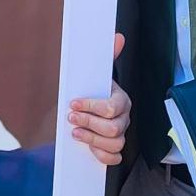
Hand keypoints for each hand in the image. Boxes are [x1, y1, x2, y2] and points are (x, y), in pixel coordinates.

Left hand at [68, 34, 129, 165]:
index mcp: (121, 100)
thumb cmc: (94, 92)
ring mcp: (121, 134)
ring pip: (115, 143)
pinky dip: (102, 155)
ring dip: (92, 139)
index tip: (73, 103)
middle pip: (114, 127)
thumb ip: (108, 56)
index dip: (92, 106)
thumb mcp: (98, 75)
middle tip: (71, 118)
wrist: (89, 111)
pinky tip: (87, 147)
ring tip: (75, 133)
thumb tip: (118, 37)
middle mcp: (124, 118)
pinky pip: (115, 158)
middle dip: (89, 123)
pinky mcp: (114, 149)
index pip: (112, 107)